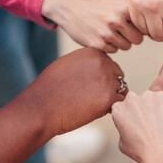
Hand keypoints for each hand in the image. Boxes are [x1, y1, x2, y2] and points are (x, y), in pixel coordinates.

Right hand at [0, 48, 126, 162]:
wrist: (41, 108)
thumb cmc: (49, 88)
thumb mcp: (68, 64)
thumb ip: (86, 62)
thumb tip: (101, 66)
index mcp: (93, 52)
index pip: (108, 63)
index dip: (101, 76)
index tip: (89, 86)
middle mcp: (103, 63)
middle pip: (117, 75)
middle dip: (109, 85)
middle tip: (92, 97)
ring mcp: (107, 80)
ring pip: (120, 89)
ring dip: (111, 97)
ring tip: (92, 103)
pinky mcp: (109, 98)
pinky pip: (119, 102)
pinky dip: (110, 108)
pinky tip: (95, 110)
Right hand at [42, 0, 142, 52]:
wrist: (71, 9)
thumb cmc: (99, 8)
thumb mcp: (117, 4)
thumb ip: (135, 15)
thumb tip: (155, 29)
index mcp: (124, 8)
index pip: (144, 26)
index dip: (140, 28)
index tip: (133, 25)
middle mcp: (116, 19)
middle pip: (137, 40)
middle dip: (131, 37)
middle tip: (119, 30)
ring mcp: (106, 32)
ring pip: (126, 46)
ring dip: (120, 42)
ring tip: (109, 31)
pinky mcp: (98, 44)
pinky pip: (114, 51)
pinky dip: (109, 46)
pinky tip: (100, 36)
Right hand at [112, 91, 162, 162]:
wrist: (161, 153)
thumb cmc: (144, 151)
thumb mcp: (122, 143)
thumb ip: (123, 128)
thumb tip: (128, 126)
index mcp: (118, 109)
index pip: (125, 107)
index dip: (133, 115)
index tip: (139, 122)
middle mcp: (130, 99)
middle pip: (138, 100)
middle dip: (143, 109)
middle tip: (151, 123)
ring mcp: (147, 95)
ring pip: (152, 99)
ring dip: (155, 107)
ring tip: (160, 123)